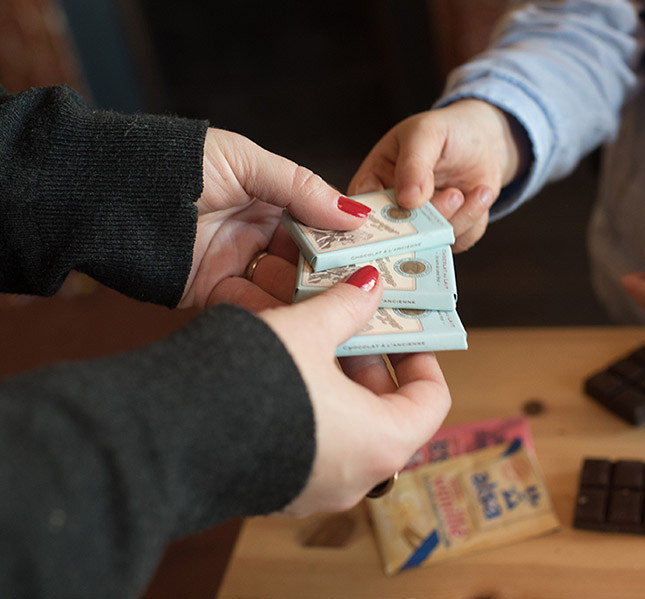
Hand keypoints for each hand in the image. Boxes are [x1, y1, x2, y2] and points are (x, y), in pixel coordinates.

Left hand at [178, 127, 371, 308]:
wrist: (108, 191)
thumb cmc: (176, 162)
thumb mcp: (247, 161)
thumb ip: (302, 188)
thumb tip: (358, 214)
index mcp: (269, 199)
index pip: (320, 225)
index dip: (347, 240)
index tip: (379, 255)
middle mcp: (256, 234)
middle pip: (307, 262)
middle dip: (335, 276)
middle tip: (368, 292)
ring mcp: (236, 265)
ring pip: (285, 290)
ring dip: (309, 300)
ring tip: (340, 310)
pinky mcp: (213, 294)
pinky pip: (251, 310)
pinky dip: (274, 316)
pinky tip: (298, 320)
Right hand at [207, 258, 451, 515]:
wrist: (167, 438)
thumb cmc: (253, 383)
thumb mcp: (306, 331)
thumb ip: (346, 306)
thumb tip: (369, 284)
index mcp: (382, 443)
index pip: (431, 402)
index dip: (422, 358)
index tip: (406, 330)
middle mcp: (357, 477)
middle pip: (389, 415)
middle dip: (373, 364)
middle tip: (357, 326)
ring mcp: (316, 490)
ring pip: (349, 429)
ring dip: (341, 384)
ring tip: (318, 340)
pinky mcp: (279, 490)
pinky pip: (313, 445)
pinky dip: (313, 409)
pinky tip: (285, 372)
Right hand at [348, 99, 522, 250]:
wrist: (483, 142)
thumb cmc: (446, 131)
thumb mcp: (425, 134)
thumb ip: (414, 164)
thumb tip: (408, 198)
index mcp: (374, 181)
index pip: (362, 208)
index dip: (375, 219)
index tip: (404, 210)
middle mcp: (393, 210)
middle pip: (398, 234)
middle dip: (428, 220)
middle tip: (453, 195)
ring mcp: (421, 226)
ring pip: (432, 241)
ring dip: (457, 217)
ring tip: (467, 189)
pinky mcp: (447, 235)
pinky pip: (459, 241)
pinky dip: (474, 220)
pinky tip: (480, 193)